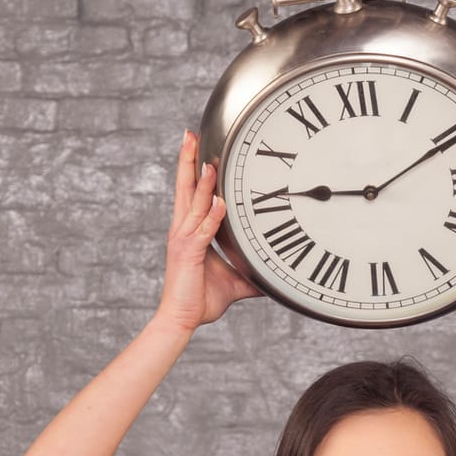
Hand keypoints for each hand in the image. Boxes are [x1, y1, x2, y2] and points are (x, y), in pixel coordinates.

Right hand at [155, 131, 261, 331]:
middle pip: (184, 188)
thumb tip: (273, 277)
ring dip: (203, 182)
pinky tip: (221, 202)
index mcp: (188, 231)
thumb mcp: (234, 284)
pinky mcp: (188, 253)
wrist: (182, 320)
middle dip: (188, 160)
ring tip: (210, 160)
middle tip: (190, 135)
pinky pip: (203, 230)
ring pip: (194, 203)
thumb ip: (252, 274)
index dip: (193, 171)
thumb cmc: (200, 300)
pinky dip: (212, 216)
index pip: (190, 194)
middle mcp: (182, 230)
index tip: (200, 149)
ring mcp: (183, 240)